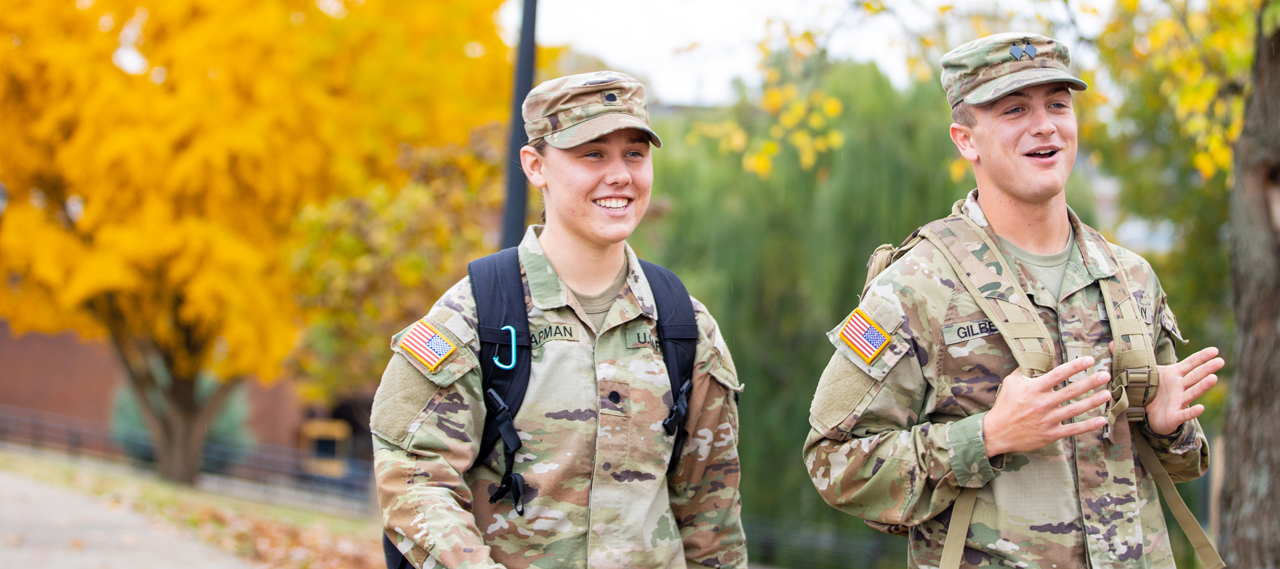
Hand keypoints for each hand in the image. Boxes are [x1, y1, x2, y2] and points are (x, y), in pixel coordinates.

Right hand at [983, 357, 1110, 457]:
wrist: (996, 432)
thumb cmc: (1004, 406)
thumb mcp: (1010, 383)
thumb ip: (1024, 370)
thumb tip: (1033, 358)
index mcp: (1034, 389)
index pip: (1058, 374)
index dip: (1075, 366)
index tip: (1089, 360)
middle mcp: (1043, 403)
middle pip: (1071, 391)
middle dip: (1090, 382)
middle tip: (1106, 375)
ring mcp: (1048, 419)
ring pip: (1076, 409)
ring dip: (1093, 401)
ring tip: (1107, 393)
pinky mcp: (1050, 434)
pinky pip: (1073, 429)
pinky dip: (1088, 425)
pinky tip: (1101, 419)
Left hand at [1145, 346, 1222, 435]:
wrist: (1150, 416)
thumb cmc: (1155, 391)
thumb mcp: (1152, 375)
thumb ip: (1150, 362)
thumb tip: (1141, 346)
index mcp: (1175, 375)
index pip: (1191, 363)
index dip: (1202, 357)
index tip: (1215, 350)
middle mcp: (1180, 387)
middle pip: (1195, 376)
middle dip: (1207, 369)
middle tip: (1221, 361)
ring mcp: (1179, 401)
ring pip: (1192, 392)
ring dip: (1203, 386)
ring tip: (1213, 378)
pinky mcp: (1175, 416)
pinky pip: (1184, 414)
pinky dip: (1192, 412)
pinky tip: (1200, 408)